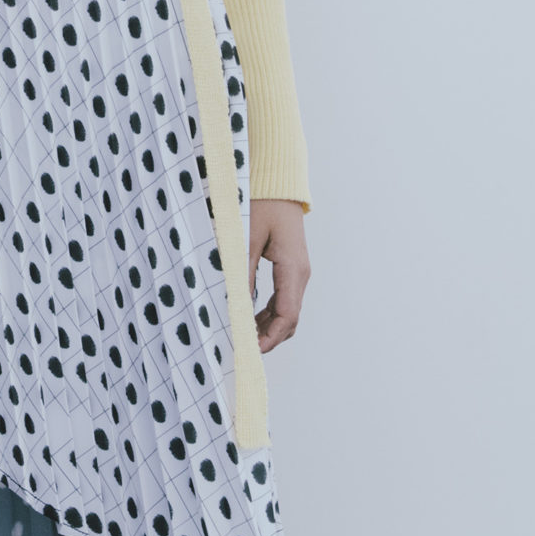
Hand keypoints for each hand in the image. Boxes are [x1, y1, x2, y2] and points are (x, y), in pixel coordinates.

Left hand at [248, 199, 308, 351]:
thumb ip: (242, 273)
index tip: (252, 351)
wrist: (277, 185)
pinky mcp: (290, 268)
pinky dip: (268, 313)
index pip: (287, 314)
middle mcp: (300, 274)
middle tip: (241, 348)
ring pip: (287, 311)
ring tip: (241, 336)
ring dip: (267, 327)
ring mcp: (297, 272)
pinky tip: (248, 318)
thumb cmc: (262, 205)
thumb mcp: (247, 238)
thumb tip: (234, 305)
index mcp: (293, 268)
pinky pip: (283, 299)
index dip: (270, 337)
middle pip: (289, 319)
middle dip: (268, 337)